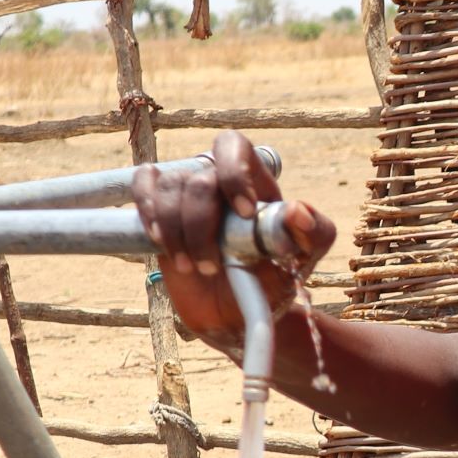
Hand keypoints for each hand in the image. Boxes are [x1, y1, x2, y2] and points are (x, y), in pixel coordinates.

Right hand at [131, 131, 336, 345]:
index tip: (244, 214)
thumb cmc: (275, 275)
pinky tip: (161, 240)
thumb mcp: (306, 255)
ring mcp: (185, 193)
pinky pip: (143, 187)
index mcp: (253, 178)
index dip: (234, 173)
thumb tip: (298, 211)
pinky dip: (148, 212)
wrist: (239, 311)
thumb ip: (313, 232)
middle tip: (211, 266)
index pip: (233, 147)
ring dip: (177, 233)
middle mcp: (216, 179)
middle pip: (198, 178)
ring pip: (168, 188)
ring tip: (193, 268)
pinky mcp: (159, 210)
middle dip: (201, 225)